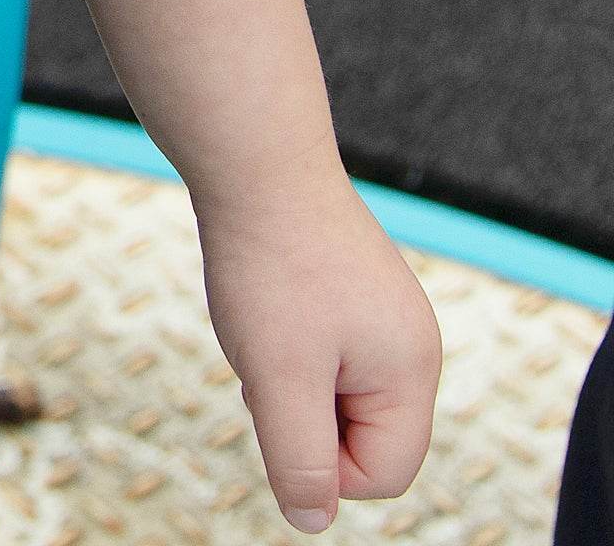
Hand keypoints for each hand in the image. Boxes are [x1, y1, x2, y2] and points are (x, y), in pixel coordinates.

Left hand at [198, 175, 439, 529]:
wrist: (253, 158)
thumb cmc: (269, 265)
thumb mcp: (280, 377)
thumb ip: (300, 458)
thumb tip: (312, 521)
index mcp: (413, 373)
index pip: (382, 474)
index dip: (319, 462)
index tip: (275, 402)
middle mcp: (410, 343)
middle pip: (359, 432)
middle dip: (300, 411)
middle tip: (266, 353)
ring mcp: (381, 310)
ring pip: (331, 388)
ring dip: (286, 374)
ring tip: (262, 316)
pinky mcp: (348, 286)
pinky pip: (319, 348)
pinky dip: (282, 339)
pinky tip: (260, 296)